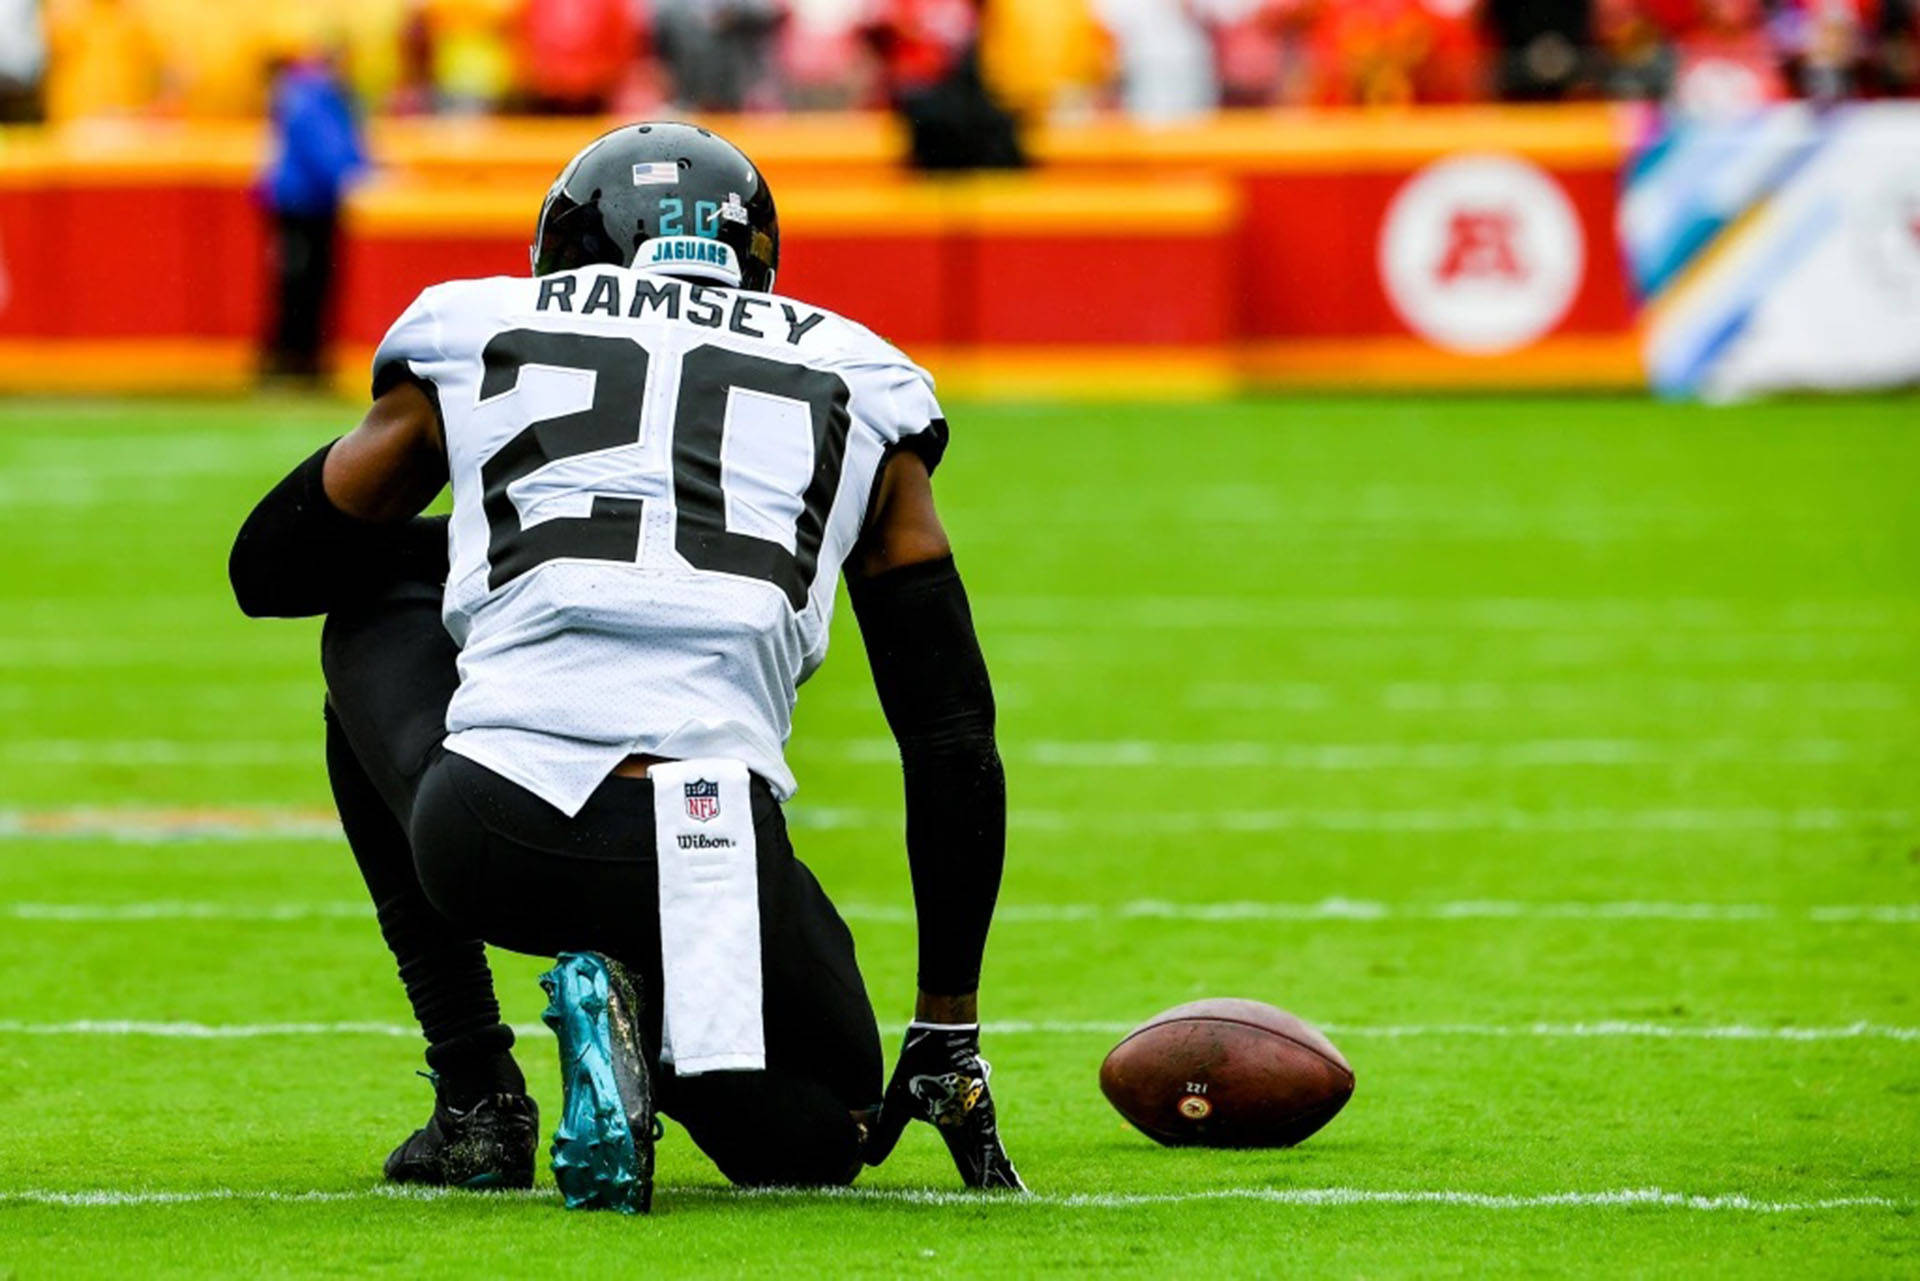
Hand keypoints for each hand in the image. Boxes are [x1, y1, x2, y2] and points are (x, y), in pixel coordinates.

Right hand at [863, 1022, 1025, 1190]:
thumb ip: (887, 1133)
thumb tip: (869, 1160)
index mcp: (953, 1129)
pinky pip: (988, 1144)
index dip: (978, 1181)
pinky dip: (991, 1165)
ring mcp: (978, 1119)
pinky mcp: (981, 1110)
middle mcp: (970, 1127)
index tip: (988, 1201)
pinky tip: (1000, 1183)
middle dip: (1001, 1186)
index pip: (967, 1163)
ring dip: (1003, 1181)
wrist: (937, 1036)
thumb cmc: (920, 1066)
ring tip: (1017, 1199)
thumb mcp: (897, 1106)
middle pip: (987, 1165)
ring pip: (994, 1157)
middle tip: (1019, 1203)